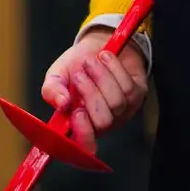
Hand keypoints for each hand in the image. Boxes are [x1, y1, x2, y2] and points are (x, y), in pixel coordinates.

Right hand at [41, 27, 148, 152]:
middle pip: (103, 122)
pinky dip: (113, 68)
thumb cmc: (76, 66)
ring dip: (100, 76)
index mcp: (80, 124)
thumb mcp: (57, 75)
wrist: (99, 44)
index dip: (83, 134)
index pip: (85, 145)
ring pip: (116, 102)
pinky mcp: (138, 95)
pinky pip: (128, 87)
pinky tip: (105, 57)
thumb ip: (51, 90)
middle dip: (90, 94)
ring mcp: (123, 111)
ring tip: (90, 61)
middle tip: (79, 74)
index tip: (77, 112)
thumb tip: (61, 104)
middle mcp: (103, 123)